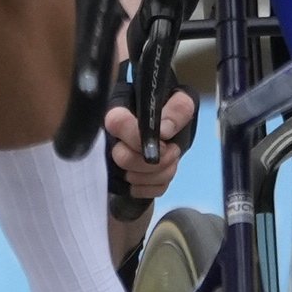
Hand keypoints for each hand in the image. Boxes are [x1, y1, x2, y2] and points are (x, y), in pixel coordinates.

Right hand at [103, 89, 199, 208]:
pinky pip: (140, 191)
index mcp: (120, 109)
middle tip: (173, 150)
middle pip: (123, 157)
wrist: (168, 128)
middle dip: (156, 159)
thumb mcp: (181, 100)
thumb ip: (177, 108)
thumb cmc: (171, 110)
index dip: (139, 137)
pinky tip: (163, 171)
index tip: (164, 141)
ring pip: (133, 178)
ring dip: (162, 172)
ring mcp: (112, 160)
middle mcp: (110, 136)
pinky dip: (157, 184)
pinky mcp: (120, 180)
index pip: (116, 122)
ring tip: (172, 158)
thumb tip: (164, 132)